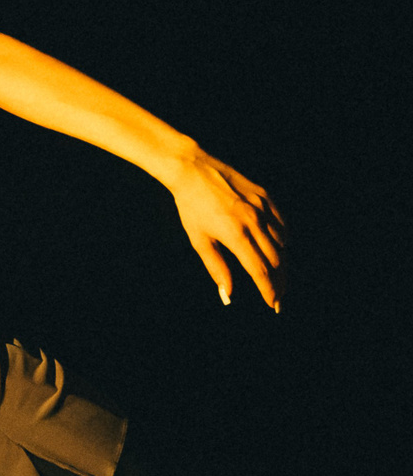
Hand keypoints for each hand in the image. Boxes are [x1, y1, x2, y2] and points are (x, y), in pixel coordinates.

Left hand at [164, 150, 286, 311]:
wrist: (194, 171)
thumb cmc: (192, 208)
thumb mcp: (200, 241)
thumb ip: (216, 268)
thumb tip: (227, 295)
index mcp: (236, 236)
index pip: (260, 271)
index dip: (269, 290)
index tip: (273, 304)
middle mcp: (254, 222)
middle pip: (276, 261)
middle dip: (278, 282)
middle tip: (278, 297)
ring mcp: (263, 208)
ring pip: (282, 244)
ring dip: (281, 263)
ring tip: (278, 277)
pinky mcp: (266, 197)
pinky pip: (281, 224)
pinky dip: (282, 239)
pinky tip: (278, 249)